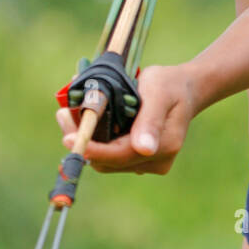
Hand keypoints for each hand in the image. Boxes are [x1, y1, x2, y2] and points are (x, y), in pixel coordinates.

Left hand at [56, 63, 196, 175]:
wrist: (184, 89)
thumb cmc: (170, 85)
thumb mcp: (159, 92)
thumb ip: (150, 119)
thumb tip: (144, 150)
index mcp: (164, 146)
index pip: (121, 155)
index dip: (93, 149)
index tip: (69, 138)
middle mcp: (155, 160)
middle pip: (108, 161)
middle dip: (83, 141)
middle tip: (63, 114)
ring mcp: (146, 162)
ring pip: (105, 160)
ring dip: (85, 139)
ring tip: (68, 113)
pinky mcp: (137, 159)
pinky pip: (109, 154)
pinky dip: (94, 138)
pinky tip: (84, 118)